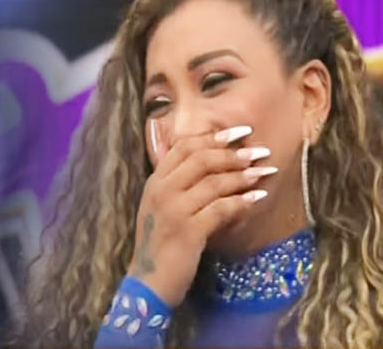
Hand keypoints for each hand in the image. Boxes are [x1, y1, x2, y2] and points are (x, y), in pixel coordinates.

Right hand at [128, 123, 274, 306]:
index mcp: (154, 182)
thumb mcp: (160, 208)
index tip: (239, 132)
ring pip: (214, 182)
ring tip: (265, 172)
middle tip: (259, 152)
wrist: (148, 281)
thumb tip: (213, 164)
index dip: (213, 137)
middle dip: (233, 154)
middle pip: (201, 160)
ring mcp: (173, 210)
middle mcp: (161, 191)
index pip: (183, 148)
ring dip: (243, 176)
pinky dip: (242, 202)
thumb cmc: (159, 244)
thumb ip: (177, 186)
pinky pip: (221, 209)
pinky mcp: (188, 231)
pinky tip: (257, 199)